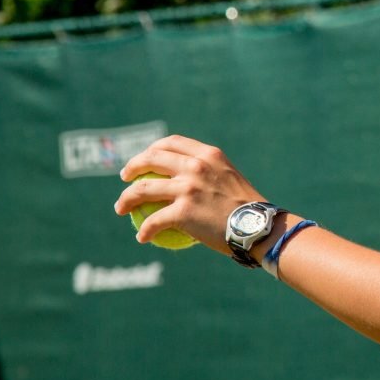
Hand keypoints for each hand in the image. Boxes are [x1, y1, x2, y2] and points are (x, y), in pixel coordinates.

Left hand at [113, 135, 265, 255]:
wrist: (258, 228)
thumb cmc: (248, 209)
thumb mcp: (230, 179)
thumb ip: (209, 174)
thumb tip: (190, 182)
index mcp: (207, 154)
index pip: (171, 142)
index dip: (152, 149)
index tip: (144, 159)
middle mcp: (195, 166)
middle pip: (151, 158)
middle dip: (132, 166)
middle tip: (125, 179)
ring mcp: (188, 188)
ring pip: (143, 189)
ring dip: (126, 199)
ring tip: (121, 209)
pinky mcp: (183, 211)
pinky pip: (153, 221)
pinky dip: (144, 230)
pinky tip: (142, 237)